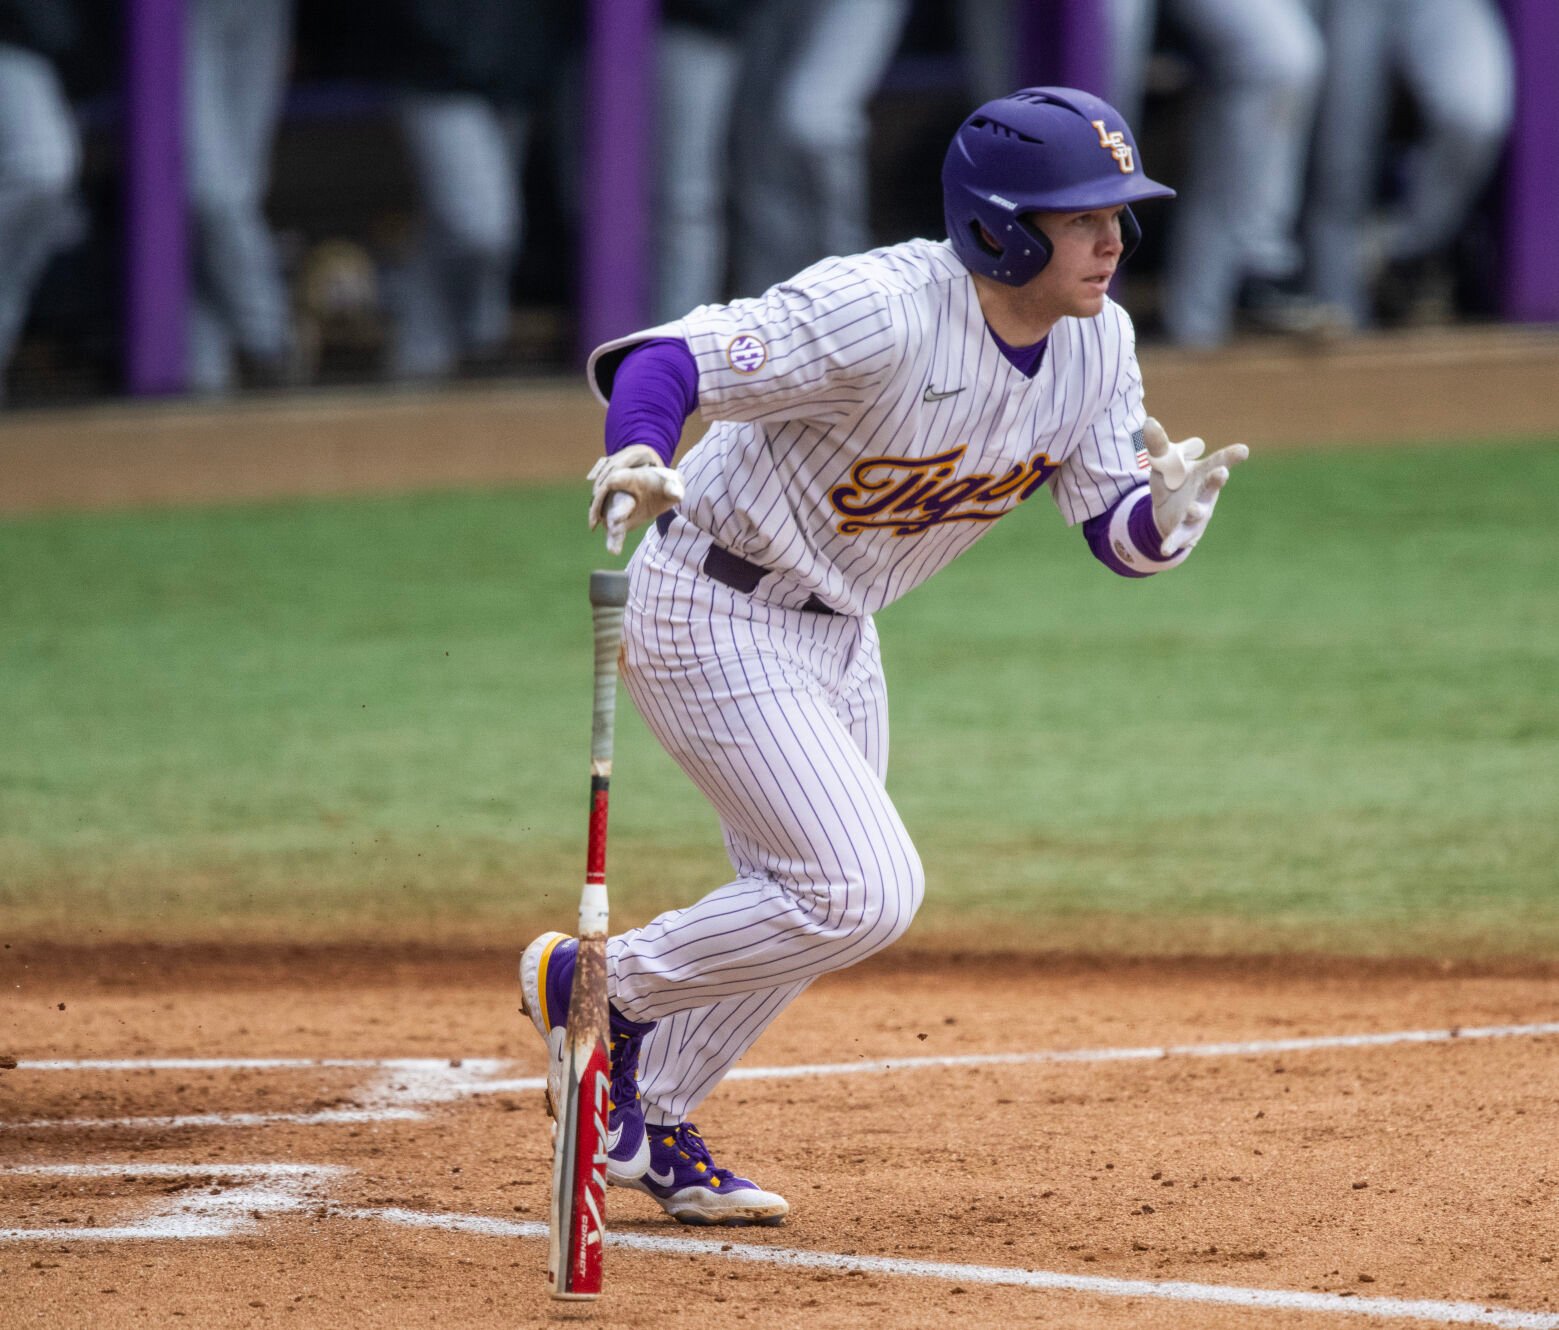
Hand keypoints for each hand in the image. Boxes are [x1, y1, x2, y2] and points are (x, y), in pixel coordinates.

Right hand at [587, 445, 685, 554]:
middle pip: (613, 502)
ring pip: (610, 519)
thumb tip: (677, 495)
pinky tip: (614, 551)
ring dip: (612, 531)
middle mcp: (620, 493)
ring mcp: (618, 509)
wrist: (661, 492)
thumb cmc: (665, 483)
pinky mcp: (621, 523)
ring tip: (612, 546)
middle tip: (615, 522)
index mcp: (630, 479)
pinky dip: (614, 541)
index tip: (610, 484)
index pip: (618, 478)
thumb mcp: (672, 481)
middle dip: (614, 512)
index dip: (614, 482)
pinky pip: (615, 532)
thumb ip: (674, 487)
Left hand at [1142, 417, 1248, 556]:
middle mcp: (1205, 493)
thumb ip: (1158, 444)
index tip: (1243, 450)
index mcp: (1204, 473)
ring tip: (1192, 509)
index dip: (1231, 456)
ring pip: (1199, 512)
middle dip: (1217, 479)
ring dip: (1196, 510)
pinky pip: (1179, 537)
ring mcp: (1197, 513)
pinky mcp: (1184, 531)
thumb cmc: (1172, 482)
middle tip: (1222, 472)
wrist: (1167, 512)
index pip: (1219, 461)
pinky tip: (1165, 550)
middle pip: (1213, 486)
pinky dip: (1173, 543)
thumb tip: (1148, 421)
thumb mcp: (1163, 462)